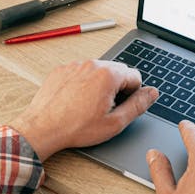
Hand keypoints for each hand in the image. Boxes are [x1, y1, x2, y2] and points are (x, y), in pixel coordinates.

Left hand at [10, 60, 157, 160]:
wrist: (43, 128)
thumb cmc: (75, 128)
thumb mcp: (114, 122)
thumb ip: (138, 105)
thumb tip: (151, 93)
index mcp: (108, 75)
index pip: (135, 76)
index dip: (133, 94)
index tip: (122, 106)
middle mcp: (91, 64)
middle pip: (117, 71)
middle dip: (116, 88)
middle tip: (105, 109)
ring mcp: (74, 65)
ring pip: (98, 71)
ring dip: (99, 85)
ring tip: (88, 107)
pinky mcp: (61, 70)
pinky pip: (80, 72)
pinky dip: (82, 84)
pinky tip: (76, 102)